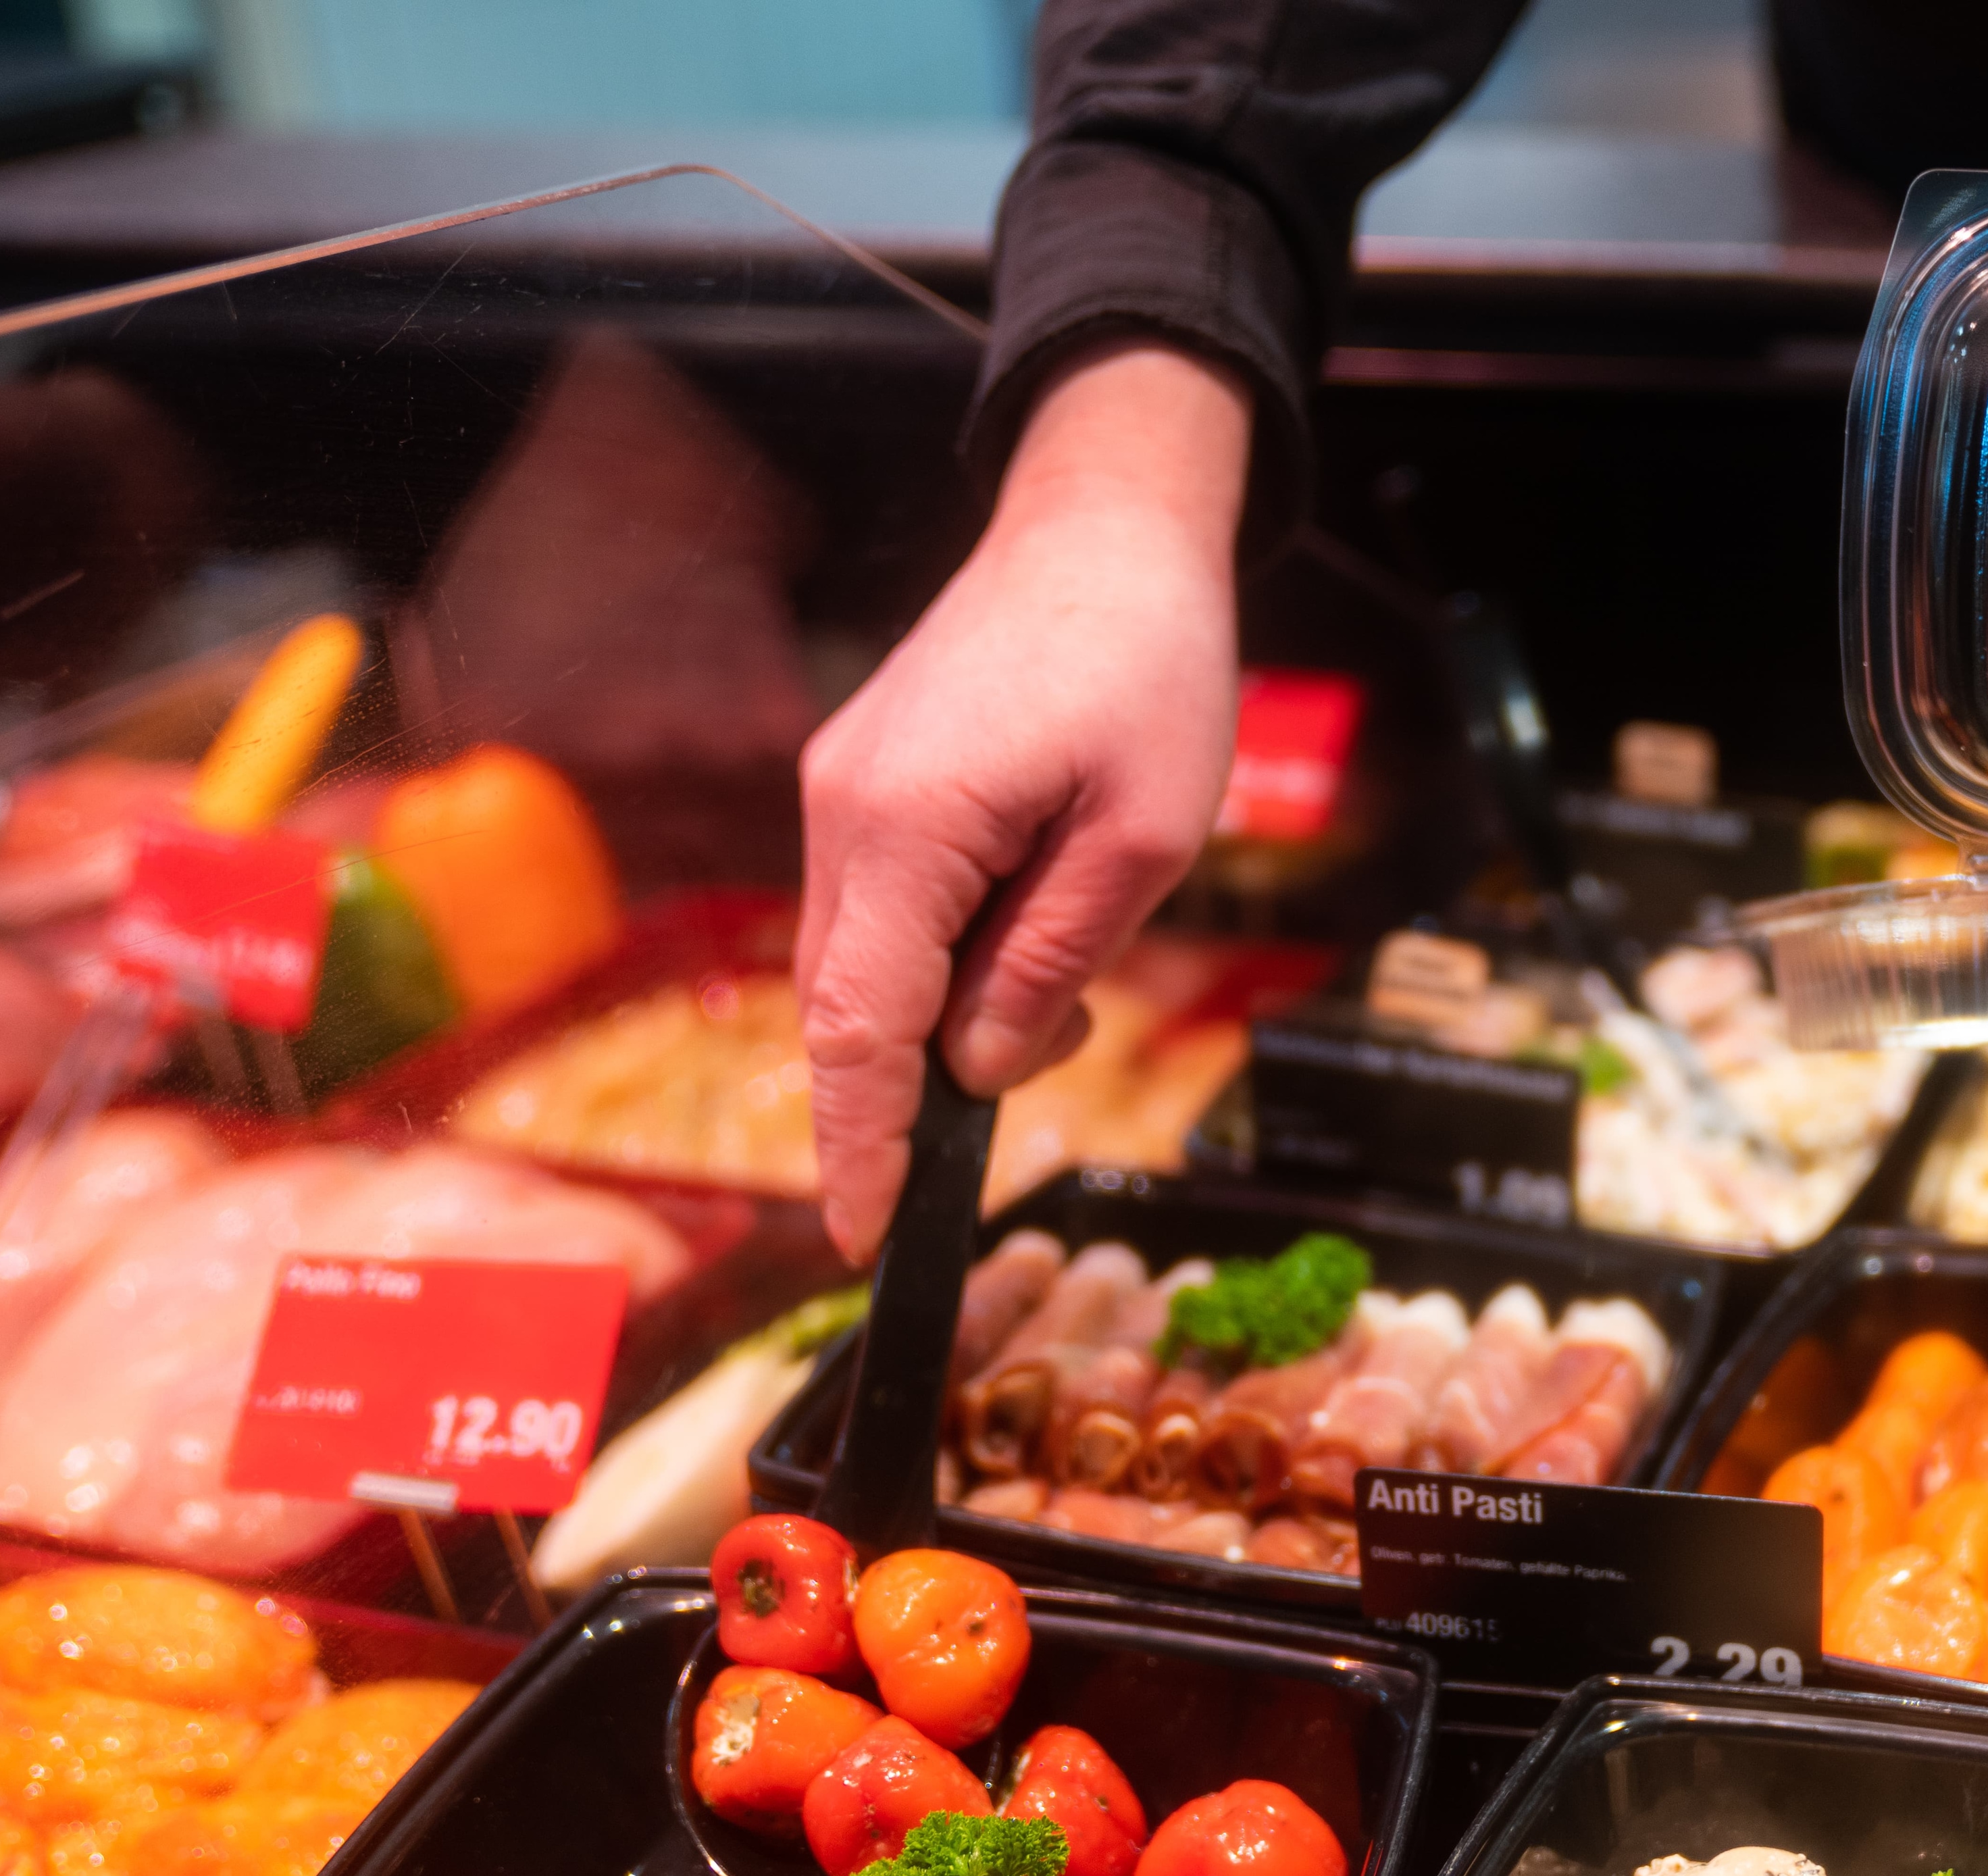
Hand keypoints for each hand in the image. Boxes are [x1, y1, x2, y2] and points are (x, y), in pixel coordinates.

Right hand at [796, 344, 1250, 1258]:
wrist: (1106, 526)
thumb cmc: (1148, 665)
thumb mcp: (1146, 836)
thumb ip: (1053, 960)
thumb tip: (975, 1068)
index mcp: (908, 826)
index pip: (858, 1031)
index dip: (860, 1146)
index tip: (862, 1237)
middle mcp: (842, 811)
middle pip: (845, 1007)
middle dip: (922, 1082)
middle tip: (1045, 1057)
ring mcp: (839, 790)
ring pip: (859, 963)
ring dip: (944, 1009)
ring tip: (1063, 970)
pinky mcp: (861, 777)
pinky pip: (877, 907)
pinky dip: (937, 953)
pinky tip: (1029, 923)